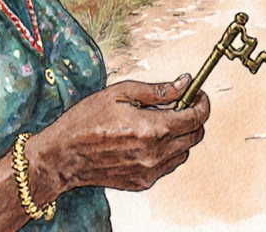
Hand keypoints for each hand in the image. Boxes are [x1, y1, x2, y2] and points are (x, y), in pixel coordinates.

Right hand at [27, 74, 209, 194]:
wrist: (63, 156)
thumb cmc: (87, 120)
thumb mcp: (121, 93)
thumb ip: (158, 90)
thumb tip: (185, 83)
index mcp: (152, 129)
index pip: (196, 117)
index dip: (202, 103)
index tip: (198, 95)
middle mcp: (155, 154)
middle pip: (195, 136)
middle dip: (193, 118)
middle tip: (178, 105)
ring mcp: (150, 171)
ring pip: (184, 152)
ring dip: (179, 136)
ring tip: (157, 123)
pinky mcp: (143, 183)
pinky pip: (168, 165)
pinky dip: (165, 151)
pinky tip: (146, 140)